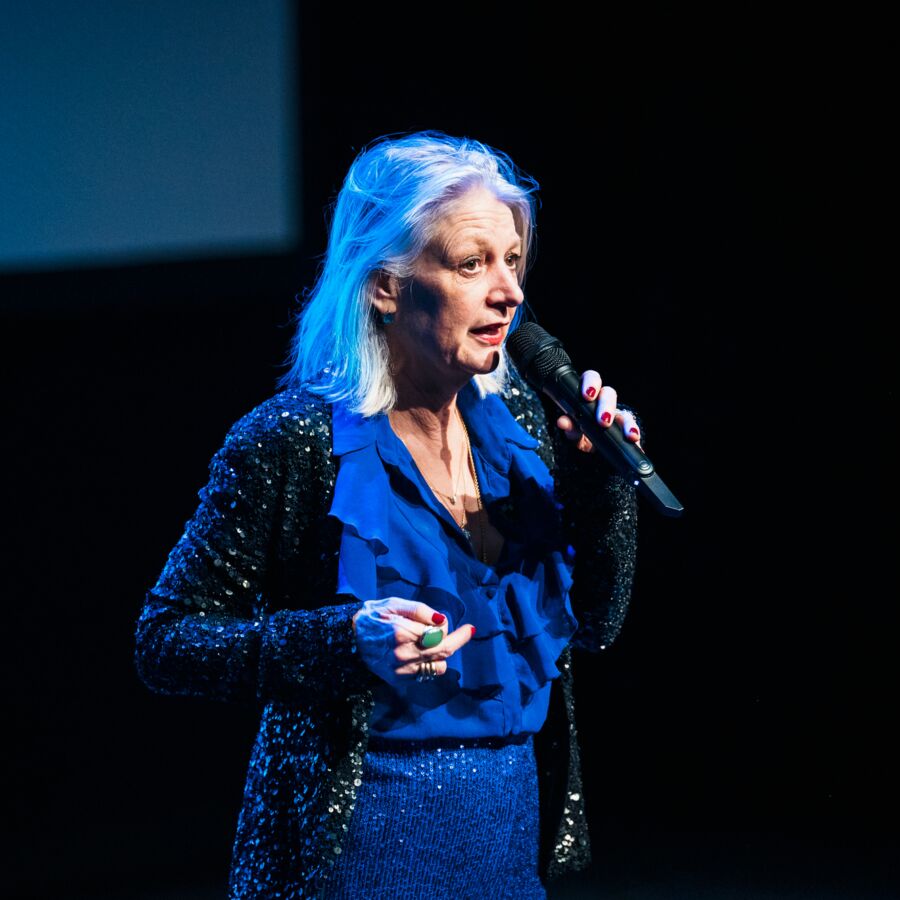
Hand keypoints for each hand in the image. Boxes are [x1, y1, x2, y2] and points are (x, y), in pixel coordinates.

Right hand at [352, 597, 474, 681]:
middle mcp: (404, 654)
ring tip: (435, 642)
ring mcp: (402, 670)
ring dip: (442, 654)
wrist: (346, 640)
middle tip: (469, 631)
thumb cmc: (372, 617)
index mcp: (402, 633)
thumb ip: (420, 611)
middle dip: (459, 640)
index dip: (451, 629)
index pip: (440, 634)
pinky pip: (426, 675)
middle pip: (444, 652)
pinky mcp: (399, 679)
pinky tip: (424, 652)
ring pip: (438, 667)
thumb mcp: (393, 604)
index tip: (460, 625)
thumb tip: (442, 620)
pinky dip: (430, 664)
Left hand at [555, 369, 640, 453]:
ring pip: (625, 413)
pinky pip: (633, 429)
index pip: (591, 379)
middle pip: (609, 395)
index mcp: (589, 396)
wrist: (591, 448)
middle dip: (606, 406)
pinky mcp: (628, 429)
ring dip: (627, 423)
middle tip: (602, 421)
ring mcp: (618, 415)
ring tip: (628, 434)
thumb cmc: (581, 432)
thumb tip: (562, 421)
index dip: (591, 383)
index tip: (587, 395)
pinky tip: (635, 440)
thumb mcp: (573, 431)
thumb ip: (569, 426)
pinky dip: (635, 434)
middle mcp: (605, 402)